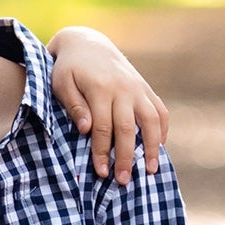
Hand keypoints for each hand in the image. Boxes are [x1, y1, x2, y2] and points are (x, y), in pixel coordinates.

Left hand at [48, 26, 169, 184]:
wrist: (87, 43)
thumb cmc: (69, 69)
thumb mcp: (62, 84)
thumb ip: (74, 106)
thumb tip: (87, 129)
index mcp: (100, 88)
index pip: (102, 128)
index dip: (101, 153)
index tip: (101, 173)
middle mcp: (122, 89)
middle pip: (127, 128)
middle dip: (125, 157)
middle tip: (123, 181)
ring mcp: (137, 88)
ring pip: (150, 120)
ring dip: (151, 147)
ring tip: (150, 170)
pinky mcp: (145, 88)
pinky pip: (159, 110)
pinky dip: (163, 129)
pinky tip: (160, 148)